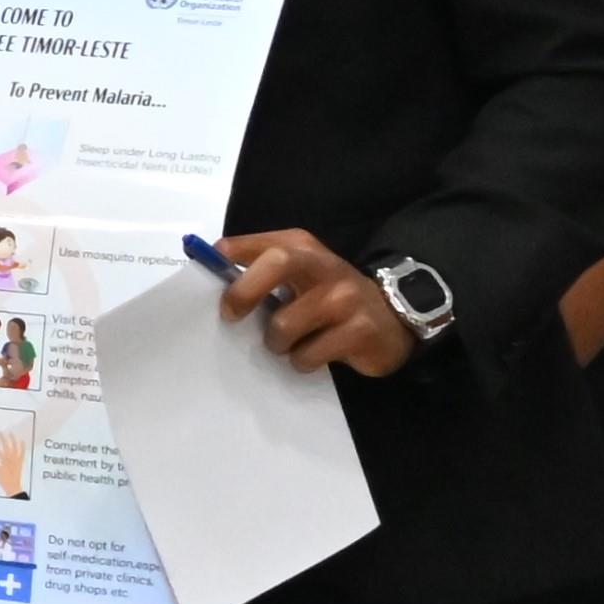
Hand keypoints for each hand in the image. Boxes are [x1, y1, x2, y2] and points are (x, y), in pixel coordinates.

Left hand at [217, 226, 414, 374]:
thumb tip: (210, 268)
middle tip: (231, 315)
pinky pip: (308, 355)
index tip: (210, 270)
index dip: (230, 254)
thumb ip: (260, 267)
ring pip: (284, 325)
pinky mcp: (360, 332)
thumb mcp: (299, 272)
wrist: (393, 317)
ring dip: (276, 342)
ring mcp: (346, 298)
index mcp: (303, 247)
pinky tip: (311, 354)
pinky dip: (301, 361)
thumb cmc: (329, 294)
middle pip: (276, 264)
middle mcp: (325, 266)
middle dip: (244, 292)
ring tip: (286, 343)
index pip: (262, 243)